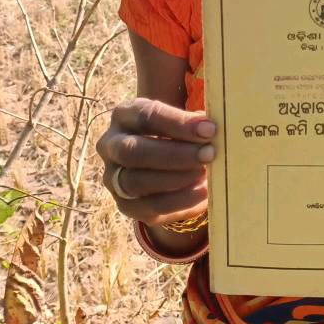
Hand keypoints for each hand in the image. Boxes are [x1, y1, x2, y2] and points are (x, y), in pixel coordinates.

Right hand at [95, 98, 216, 227]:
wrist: (161, 162)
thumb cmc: (175, 133)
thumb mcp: (180, 121)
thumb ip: (193, 124)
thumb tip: (211, 131)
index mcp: (125, 115)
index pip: (147, 116)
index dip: (179, 123)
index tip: (209, 129)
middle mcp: (111, 146)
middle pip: (134, 152)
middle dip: (175, 155)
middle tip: (209, 155)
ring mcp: (113, 178)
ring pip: (136, 182)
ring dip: (175, 180)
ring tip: (206, 175)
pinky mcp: (125, 205)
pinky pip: (148, 207)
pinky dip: (179, 202)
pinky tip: (203, 195)